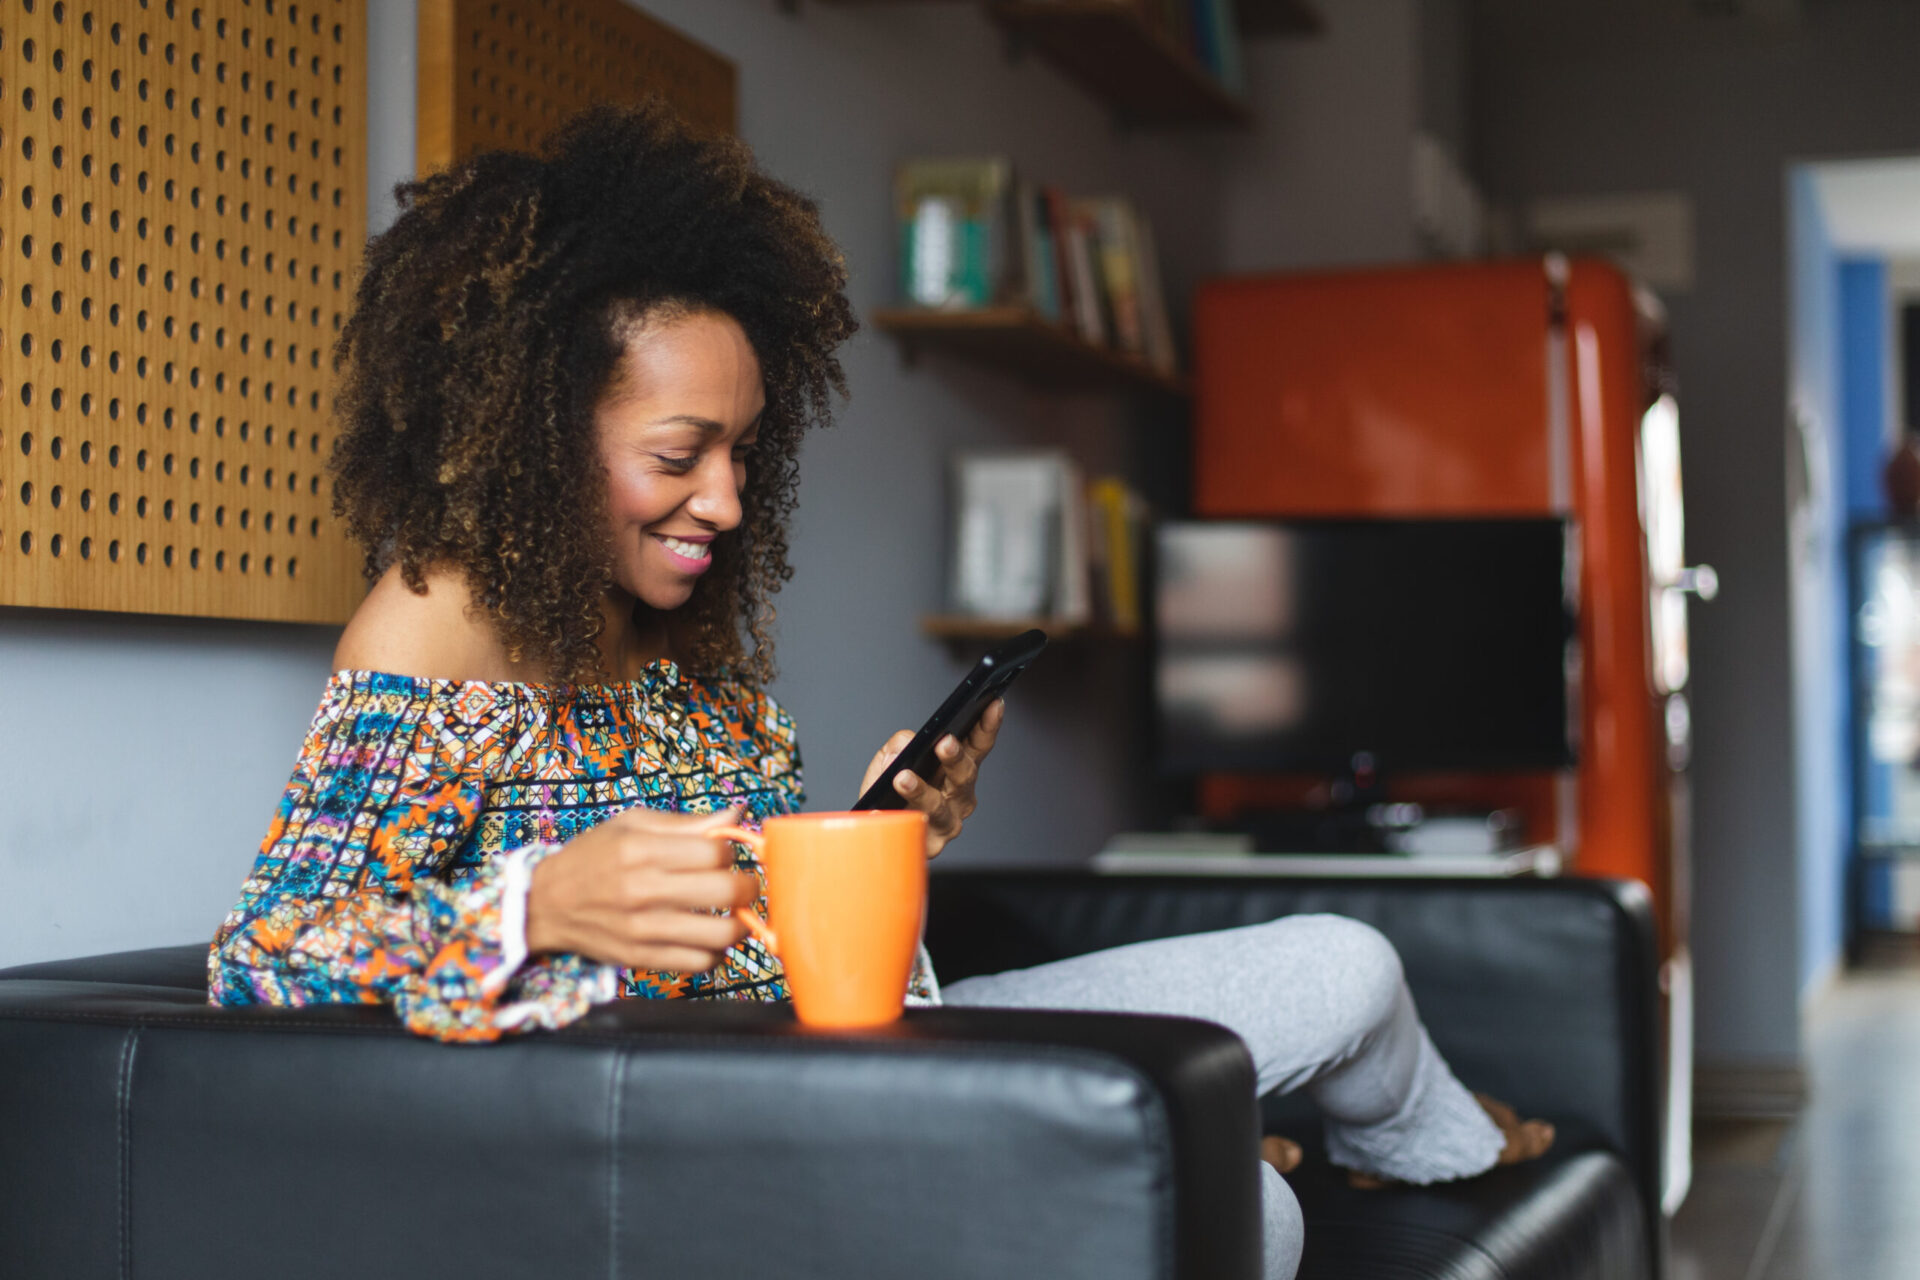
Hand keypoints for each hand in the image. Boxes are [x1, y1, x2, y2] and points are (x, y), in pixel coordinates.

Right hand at [525, 804, 759, 971]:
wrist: (544, 904)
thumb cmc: (592, 858)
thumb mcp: (632, 825)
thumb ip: (687, 823)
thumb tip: (738, 813)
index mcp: (642, 849)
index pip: (716, 852)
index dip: (730, 853)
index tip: (724, 857)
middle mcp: (643, 889)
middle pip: (726, 891)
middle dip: (747, 887)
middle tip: (743, 885)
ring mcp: (643, 929)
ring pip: (721, 934)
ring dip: (738, 924)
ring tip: (731, 914)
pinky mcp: (640, 958)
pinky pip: (699, 963)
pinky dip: (715, 953)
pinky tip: (708, 938)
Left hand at [860, 699, 1003, 858]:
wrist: (873, 832)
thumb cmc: (889, 793)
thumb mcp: (889, 760)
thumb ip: (898, 745)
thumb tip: (906, 744)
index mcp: (957, 770)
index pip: (978, 745)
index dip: (987, 724)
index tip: (992, 703)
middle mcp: (960, 796)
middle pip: (965, 776)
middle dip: (956, 758)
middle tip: (945, 742)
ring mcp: (948, 822)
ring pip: (939, 807)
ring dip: (921, 790)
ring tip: (902, 777)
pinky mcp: (930, 845)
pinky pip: (913, 829)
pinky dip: (896, 816)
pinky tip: (882, 807)